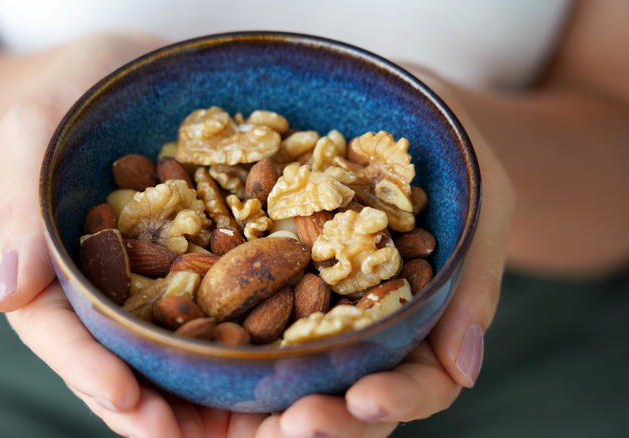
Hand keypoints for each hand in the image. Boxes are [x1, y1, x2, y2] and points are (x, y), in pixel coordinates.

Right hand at [0, 31, 231, 437]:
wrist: (131, 70)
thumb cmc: (75, 90)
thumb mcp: (34, 128)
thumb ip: (19, 204)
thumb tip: (7, 296)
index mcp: (46, 265)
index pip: (57, 333)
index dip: (88, 372)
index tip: (128, 402)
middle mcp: (97, 286)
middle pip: (113, 360)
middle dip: (146, 407)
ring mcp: (147, 281)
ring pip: (164, 353)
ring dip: (195, 397)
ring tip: (237, 425)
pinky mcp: (194, 266)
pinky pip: (212, 312)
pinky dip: (234, 346)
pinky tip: (271, 365)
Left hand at [224, 71, 515, 437]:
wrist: (393, 103)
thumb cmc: (453, 150)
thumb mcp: (484, 198)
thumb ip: (475, 278)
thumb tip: (465, 370)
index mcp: (422, 319)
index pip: (420, 381)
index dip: (399, 398)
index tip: (367, 398)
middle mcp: (363, 322)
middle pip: (350, 389)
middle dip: (329, 417)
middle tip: (301, 421)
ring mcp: (313, 301)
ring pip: (294, 366)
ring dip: (272, 395)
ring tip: (249, 406)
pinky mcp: (269, 272)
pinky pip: (245, 306)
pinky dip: (224, 332)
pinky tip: (198, 335)